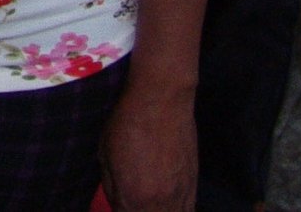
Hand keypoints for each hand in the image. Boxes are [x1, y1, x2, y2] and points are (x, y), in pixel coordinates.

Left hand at [101, 79, 196, 211]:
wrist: (162, 99)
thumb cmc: (127, 122)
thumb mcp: (106, 155)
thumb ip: (112, 187)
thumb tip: (119, 202)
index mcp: (134, 198)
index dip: (121, 211)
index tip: (120, 204)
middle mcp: (161, 203)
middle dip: (137, 211)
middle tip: (132, 201)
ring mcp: (182, 195)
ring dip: (159, 211)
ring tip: (148, 202)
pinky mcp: (195, 183)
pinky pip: (188, 208)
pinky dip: (177, 209)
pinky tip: (167, 204)